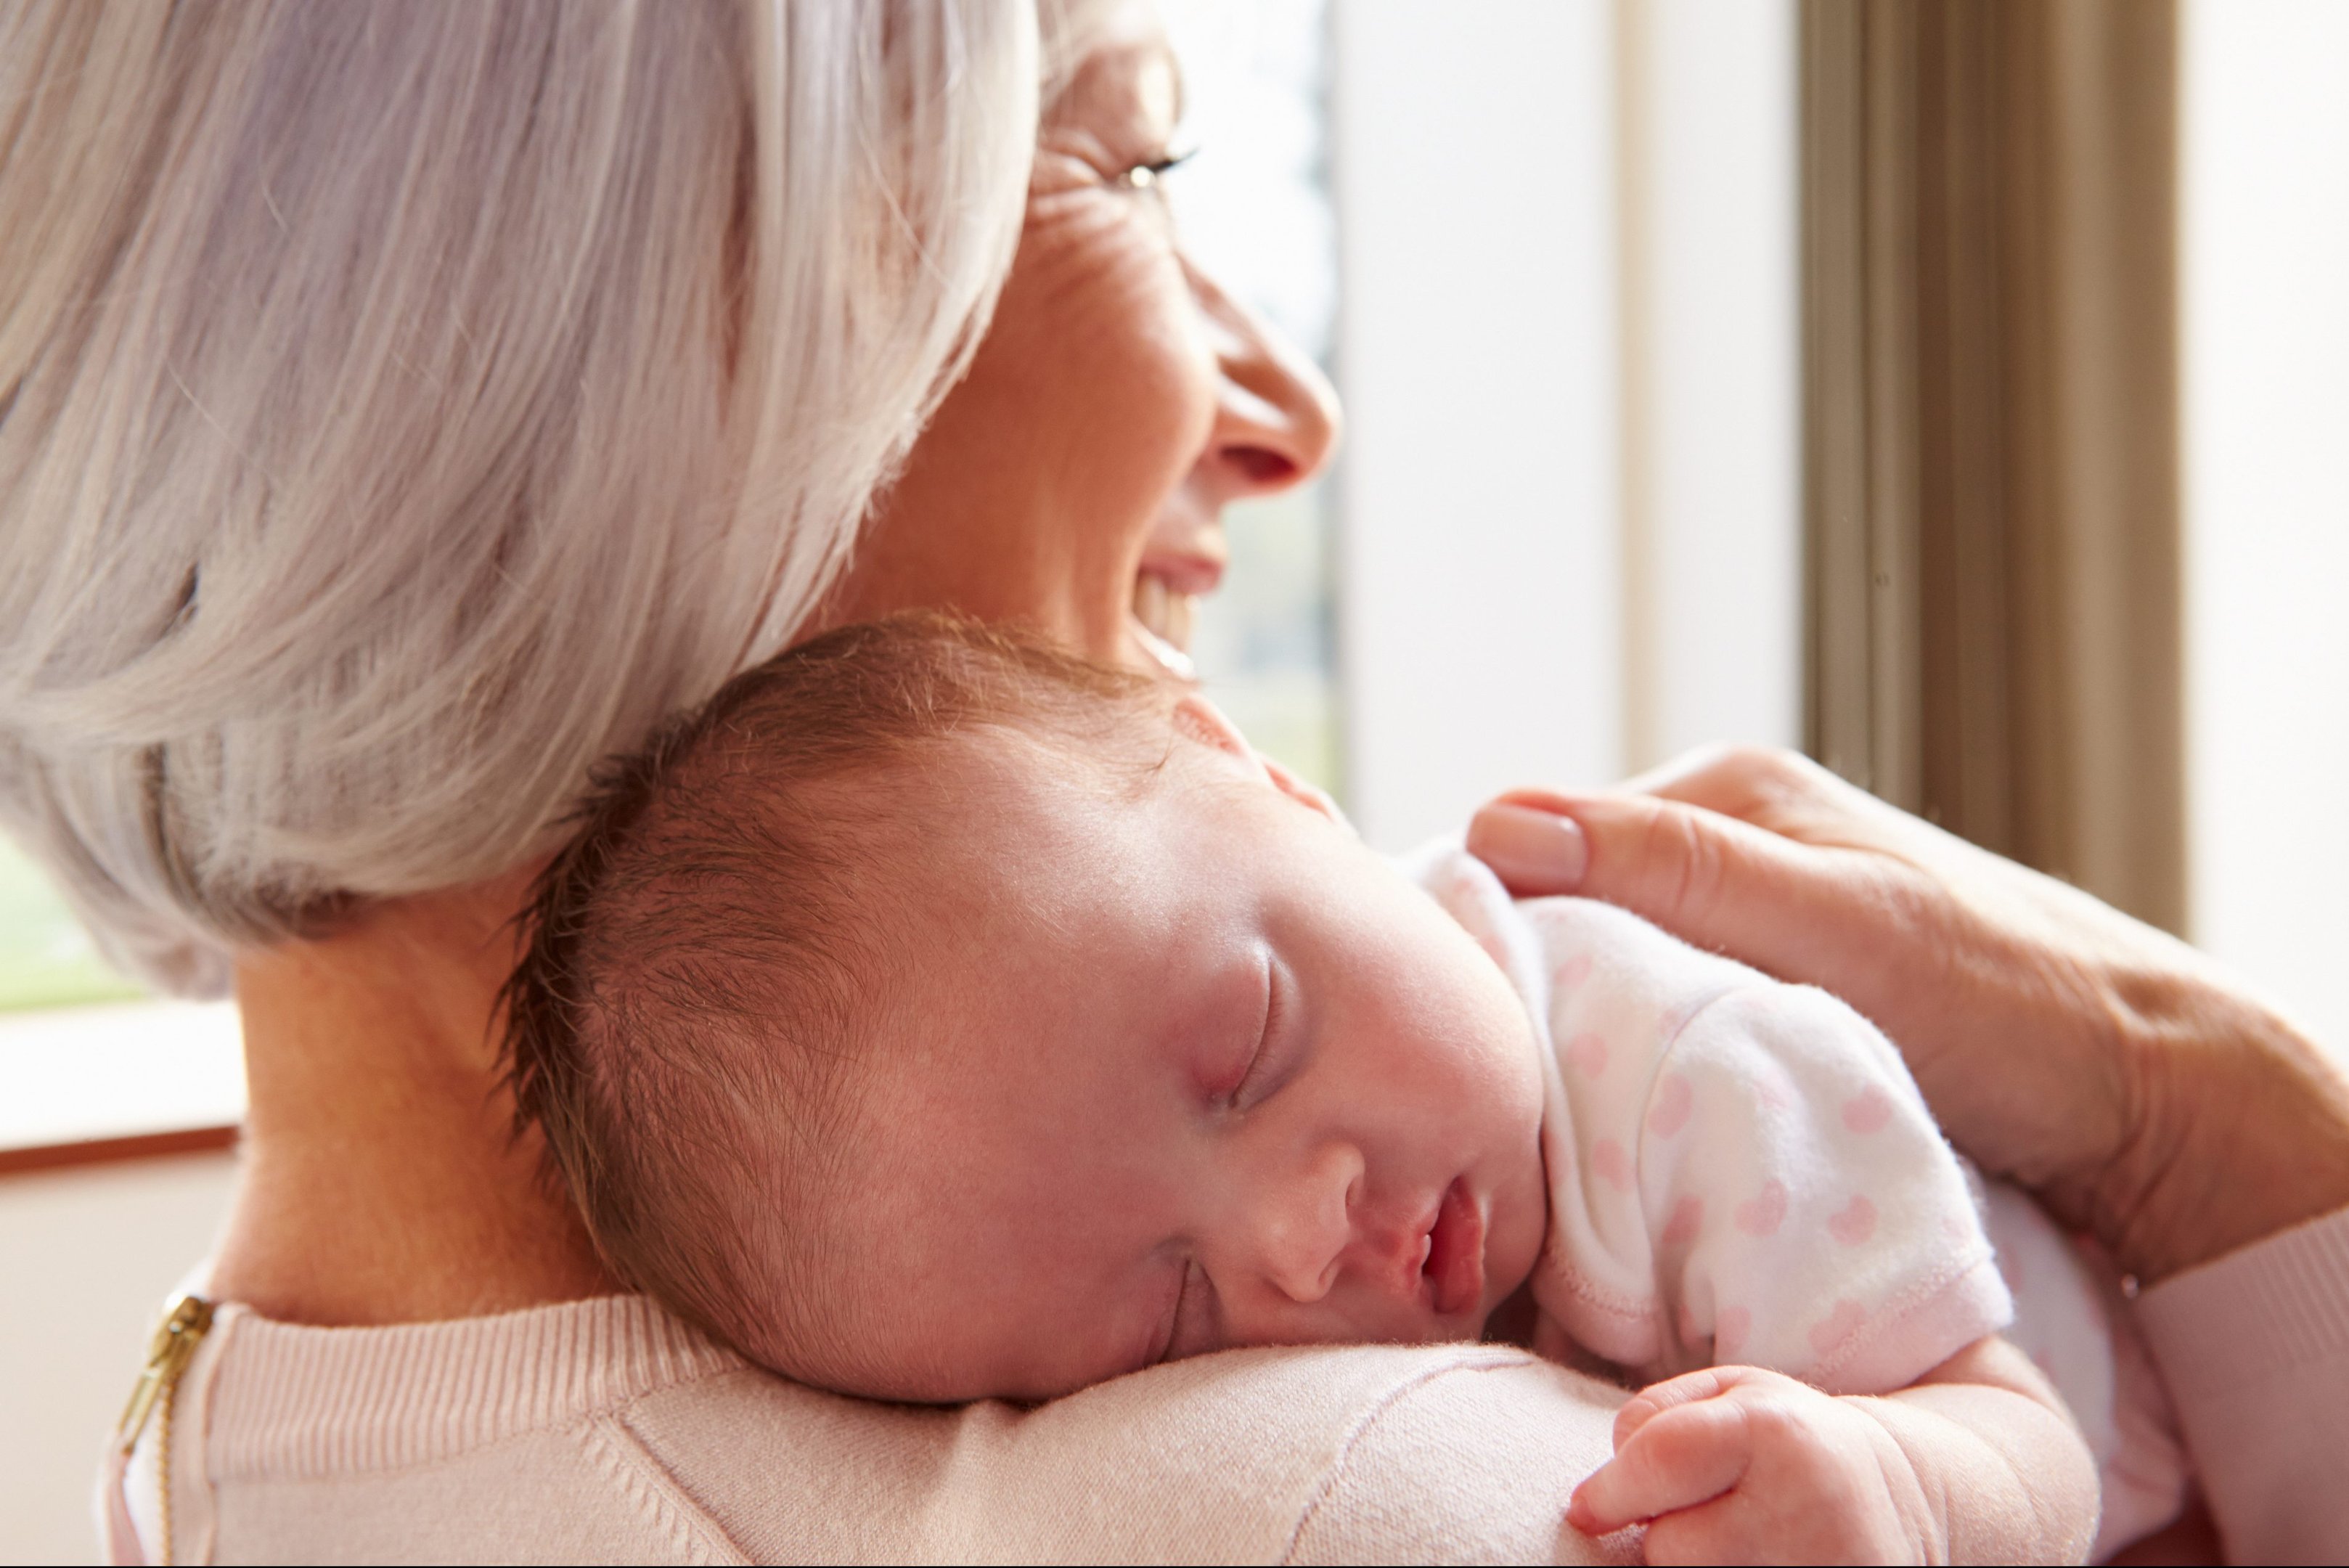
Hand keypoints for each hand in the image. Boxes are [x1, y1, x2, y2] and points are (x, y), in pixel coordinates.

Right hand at [1465, 746, 2348, 1282]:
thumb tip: (1497, 820)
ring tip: (1559, 1112)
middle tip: (1509, 1092)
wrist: (2147, 1091)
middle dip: (1528, 992)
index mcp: (1726, 789)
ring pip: (1604, 972)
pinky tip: (1626, 1112)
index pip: (1540, 844)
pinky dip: (1631, 1061)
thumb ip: (1677, 870)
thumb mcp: (1835, 926)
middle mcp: (1726, 838)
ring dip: (1578, 1035)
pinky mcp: (1767, 987)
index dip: (1487, 931)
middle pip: (1566, 912)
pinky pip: (1655, 1016)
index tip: (1463, 1030)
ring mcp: (1747, 915)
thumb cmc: (2006, 1005)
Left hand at [1566, 1365, 1932, 1564]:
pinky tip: (1756, 1562)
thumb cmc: (1787, 1439)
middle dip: (1666, 1534)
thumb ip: (1651, 1418)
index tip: (1585, 1508)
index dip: (1608, 1491)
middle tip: (1705, 1515)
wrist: (1894, 1496)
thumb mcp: (1728, 1393)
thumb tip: (1593, 1499)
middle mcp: (1804, 1506)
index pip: (1660, 1461)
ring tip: (1735, 1543)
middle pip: (1670, 1548)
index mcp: (1774, 1431)